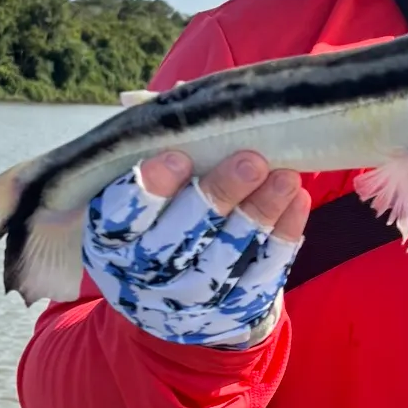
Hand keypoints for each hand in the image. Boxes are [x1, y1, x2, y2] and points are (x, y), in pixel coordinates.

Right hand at [84, 150, 310, 346]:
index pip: (122, 215)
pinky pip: (260, 277)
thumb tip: (169, 93)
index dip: (150, 187)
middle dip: (218, 195)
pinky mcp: (229, 314)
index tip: (180, 155)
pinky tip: (297, 203)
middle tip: (252, 161)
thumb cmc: (163, 218)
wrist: (180, 296)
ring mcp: (186, 302)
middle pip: (179, 237)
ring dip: (259, 215)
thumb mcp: (147, 187)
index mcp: (110, 240)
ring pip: (224, 259)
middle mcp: (141, 276)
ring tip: (286, 177)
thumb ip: (159, 138)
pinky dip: (282, 239)